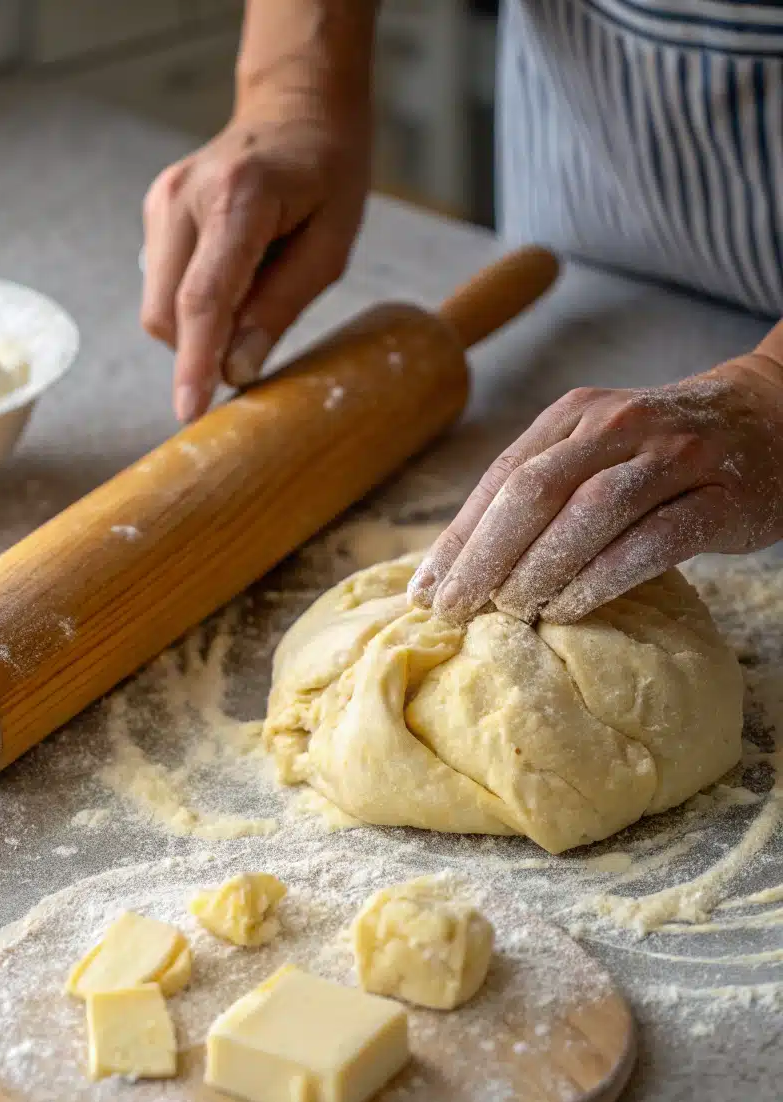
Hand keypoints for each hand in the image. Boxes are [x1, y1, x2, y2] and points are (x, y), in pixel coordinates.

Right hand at [140, 92, 369, 422]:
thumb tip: (235, 371)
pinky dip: (192, 304)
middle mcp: (184, 196)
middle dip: (200, 350)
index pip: (202, 299)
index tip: (189, 412)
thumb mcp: (330, 247)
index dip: (194, 363)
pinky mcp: (155, 211)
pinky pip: (162, 285)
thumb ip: (280, 308)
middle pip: (167, 312)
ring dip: (197, 328)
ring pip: (157, 305)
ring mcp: (162, 201)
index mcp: (237, 199)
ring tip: (251, 294)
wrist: (297, 109)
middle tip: (252, 344)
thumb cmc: (327, 175)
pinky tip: (232, 279)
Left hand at [407, 354, 782, 624]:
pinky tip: (569, 610)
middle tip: (454, 609)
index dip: (459, 537)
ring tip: (507, 613)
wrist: (771, 417)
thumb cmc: (660, 451)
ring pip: (592, 512)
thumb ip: (534, 493)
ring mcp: (673, 457)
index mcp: (576, 414)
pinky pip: (653, 541)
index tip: (425, 590)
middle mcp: (619, 425)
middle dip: (485, 556)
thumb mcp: (593, 450)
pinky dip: (605, 577)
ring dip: (541, 567)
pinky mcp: (718, 498)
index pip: (503, 477)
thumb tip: (453, 568)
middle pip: (535, 491)